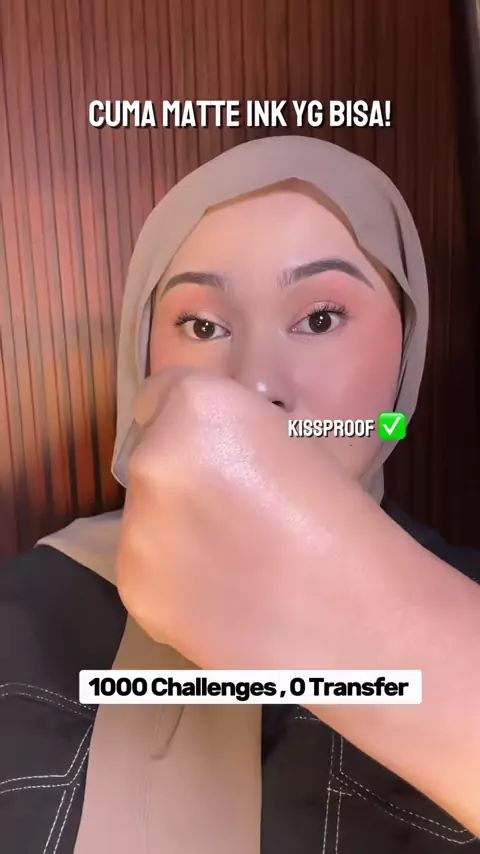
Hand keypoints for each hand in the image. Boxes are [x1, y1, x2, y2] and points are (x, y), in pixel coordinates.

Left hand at [116, 367, 479, 834]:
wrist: (361, 620)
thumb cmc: (345, 522)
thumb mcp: (291, 443)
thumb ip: (234, 431)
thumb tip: (210, 444)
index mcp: (200, 411)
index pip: (160, 395)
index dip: (192, 424)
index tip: (218, 450)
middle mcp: (154, 461)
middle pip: (151, 455)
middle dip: (184, 476)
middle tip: (239, 510)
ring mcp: (138, 530)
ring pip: (145, 514)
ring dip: (176, 528)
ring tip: (238, 562)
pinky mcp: (137, 590)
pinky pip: (146, 567)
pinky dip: (175, 577)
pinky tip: (225, 597)